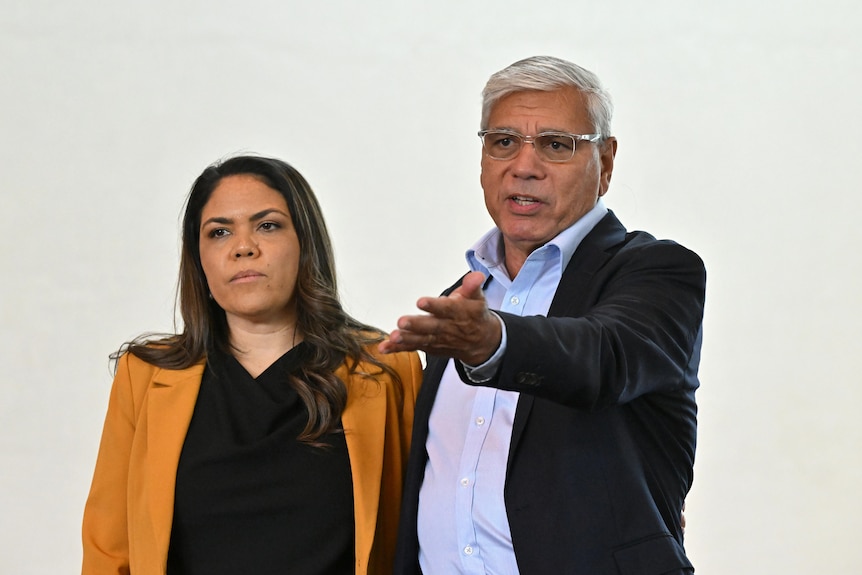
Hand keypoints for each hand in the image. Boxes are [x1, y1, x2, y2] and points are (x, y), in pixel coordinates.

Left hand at [379, 271, 501, 365]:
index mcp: (459, 313)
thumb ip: (472, 287)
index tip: (421, 302)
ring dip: (406, 339)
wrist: (481, 342)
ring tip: (393, 337)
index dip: (434, 306)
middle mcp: (447, 328)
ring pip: (420, 339)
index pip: (447, 309)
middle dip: (416, 325)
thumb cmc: (474, 314)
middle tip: (402, 322)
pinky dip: (398, 349)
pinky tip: (384, 347)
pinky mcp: (428, 346)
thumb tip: (476, 276)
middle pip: (431, 327)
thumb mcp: (477, 299)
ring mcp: (437, 339)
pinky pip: (412, 347)